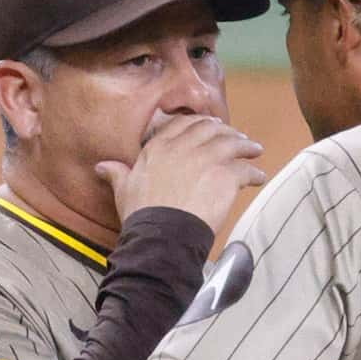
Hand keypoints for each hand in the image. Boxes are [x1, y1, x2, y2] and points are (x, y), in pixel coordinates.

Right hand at [97, 112, 264, 230]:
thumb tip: (102, 166)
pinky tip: (259, 177)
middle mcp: (184, 147)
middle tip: (236, 136)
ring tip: (254, 150)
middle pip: (211, 130)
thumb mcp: (125, 190)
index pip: (184, 125)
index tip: (209, 126)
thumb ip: (118, 173)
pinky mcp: (225, 176)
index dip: (200, 124)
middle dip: (226, 131)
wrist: (162, 235)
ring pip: (232, 143)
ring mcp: (207, 159)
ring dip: (246, 146)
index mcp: (160, 147)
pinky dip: (254, 172)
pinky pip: (245, 169)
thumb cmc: (142, 215)